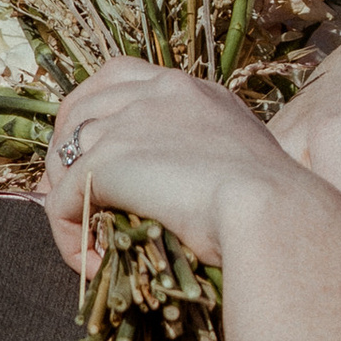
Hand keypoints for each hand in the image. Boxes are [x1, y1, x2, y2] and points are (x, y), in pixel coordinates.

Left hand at [40, 61, 340, 272]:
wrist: (276, 213)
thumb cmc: (278, 204)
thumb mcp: (244, 160)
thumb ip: (209, 155)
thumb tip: (189, 187)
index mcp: (190, 89)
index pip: (120, 76)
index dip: (92, 111)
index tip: (87, 149)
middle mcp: (156, 94)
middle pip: (79, 108)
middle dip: (63, 153)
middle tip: (68, 200)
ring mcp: (129, 123)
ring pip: (64, 156)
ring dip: (65, 200)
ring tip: (85, 240)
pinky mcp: (107, 161)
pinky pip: (62, 203)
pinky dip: (68, 237)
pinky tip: (93, 263)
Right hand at [267, 22, 340, 259]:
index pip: (333, 221)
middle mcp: (293, 140)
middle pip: (293, 226)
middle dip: (319, 268)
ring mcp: (267, 151)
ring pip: (269, 220)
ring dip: (297, 250)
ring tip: (330, 280)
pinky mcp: (256, 160)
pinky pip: (258, 208)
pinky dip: (283, 233)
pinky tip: (307, 252)